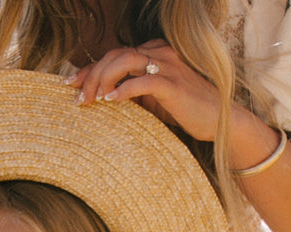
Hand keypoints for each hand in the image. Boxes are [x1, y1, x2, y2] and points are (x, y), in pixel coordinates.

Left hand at [69, 42, 220, 143]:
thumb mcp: (154, 101)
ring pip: (125, 62)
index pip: (115, 55)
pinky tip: (110, 101)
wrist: (220, 120)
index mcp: (154, 53)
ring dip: (103, 80)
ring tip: (91, 100)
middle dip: (92, 75)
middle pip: (116, 55)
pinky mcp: (173, 85)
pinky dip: (124, 90)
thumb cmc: (186, 112)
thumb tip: (105, 100)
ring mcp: (168, 66)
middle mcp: (160, 53)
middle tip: (78, 98)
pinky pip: (143, 81)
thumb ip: (133, 94)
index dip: (90, 68)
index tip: (70, 84)